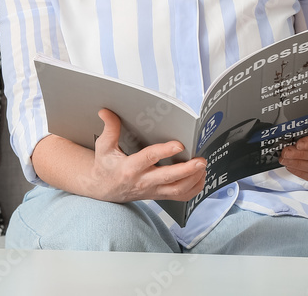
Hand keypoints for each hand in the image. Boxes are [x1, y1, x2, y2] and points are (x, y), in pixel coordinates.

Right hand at [88, 109, 206, 202]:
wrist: (104, 190)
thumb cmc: (106, 167)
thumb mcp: (104, 147)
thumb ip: (109, 129)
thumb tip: (106, 111)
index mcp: (130, 168)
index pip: (150, 158)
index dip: (165, 151)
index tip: (179, 145)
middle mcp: (144, 181)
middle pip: (169, 178)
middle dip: (187, 170)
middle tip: (201, 160)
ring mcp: (153, 190)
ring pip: (178, 190)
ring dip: (194, 179)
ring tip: (203, 166)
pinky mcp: (159, 195)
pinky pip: (180, 197)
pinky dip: (194, 189)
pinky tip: (200, 177)